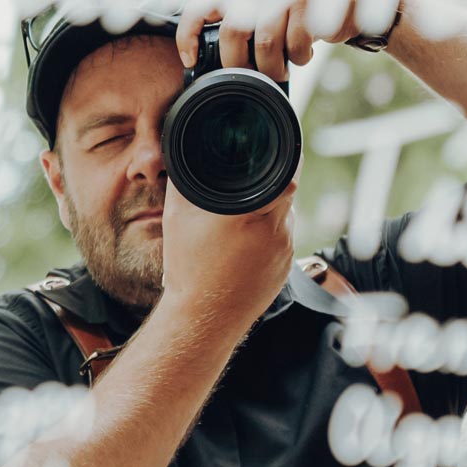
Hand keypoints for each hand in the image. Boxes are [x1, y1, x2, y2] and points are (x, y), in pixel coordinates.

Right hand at [160, 152, 303, 329]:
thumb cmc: (188, 270)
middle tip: (251, 176)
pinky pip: (284, 239)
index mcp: (254, 212)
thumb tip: (181, 151)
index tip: (274, 146)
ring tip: (242, 215)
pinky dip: (269, 232)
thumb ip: (186, 178)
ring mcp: (286, 253)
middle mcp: (278, 231)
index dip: (283, 153)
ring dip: (270, 207)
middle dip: (271, 179)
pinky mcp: (286, 269)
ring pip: (287, 214)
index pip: (288, 169)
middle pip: (289, 188)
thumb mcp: (178, 215)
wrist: (202, 320)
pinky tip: (247, 239)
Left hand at [174, 0, 380, 81]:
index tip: (191, 62)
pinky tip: (304, 54)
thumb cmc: (294, 17)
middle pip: (232, 33)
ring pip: (265, 45)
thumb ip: (240, 33)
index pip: (199, 8)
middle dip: (240, 65)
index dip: (189, 36)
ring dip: (273, 68)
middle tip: (254, 76)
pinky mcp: (307, 5)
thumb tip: (214, 73)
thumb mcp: (262, 17)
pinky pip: (294, 48)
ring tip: (282, 70)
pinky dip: (300, 60)